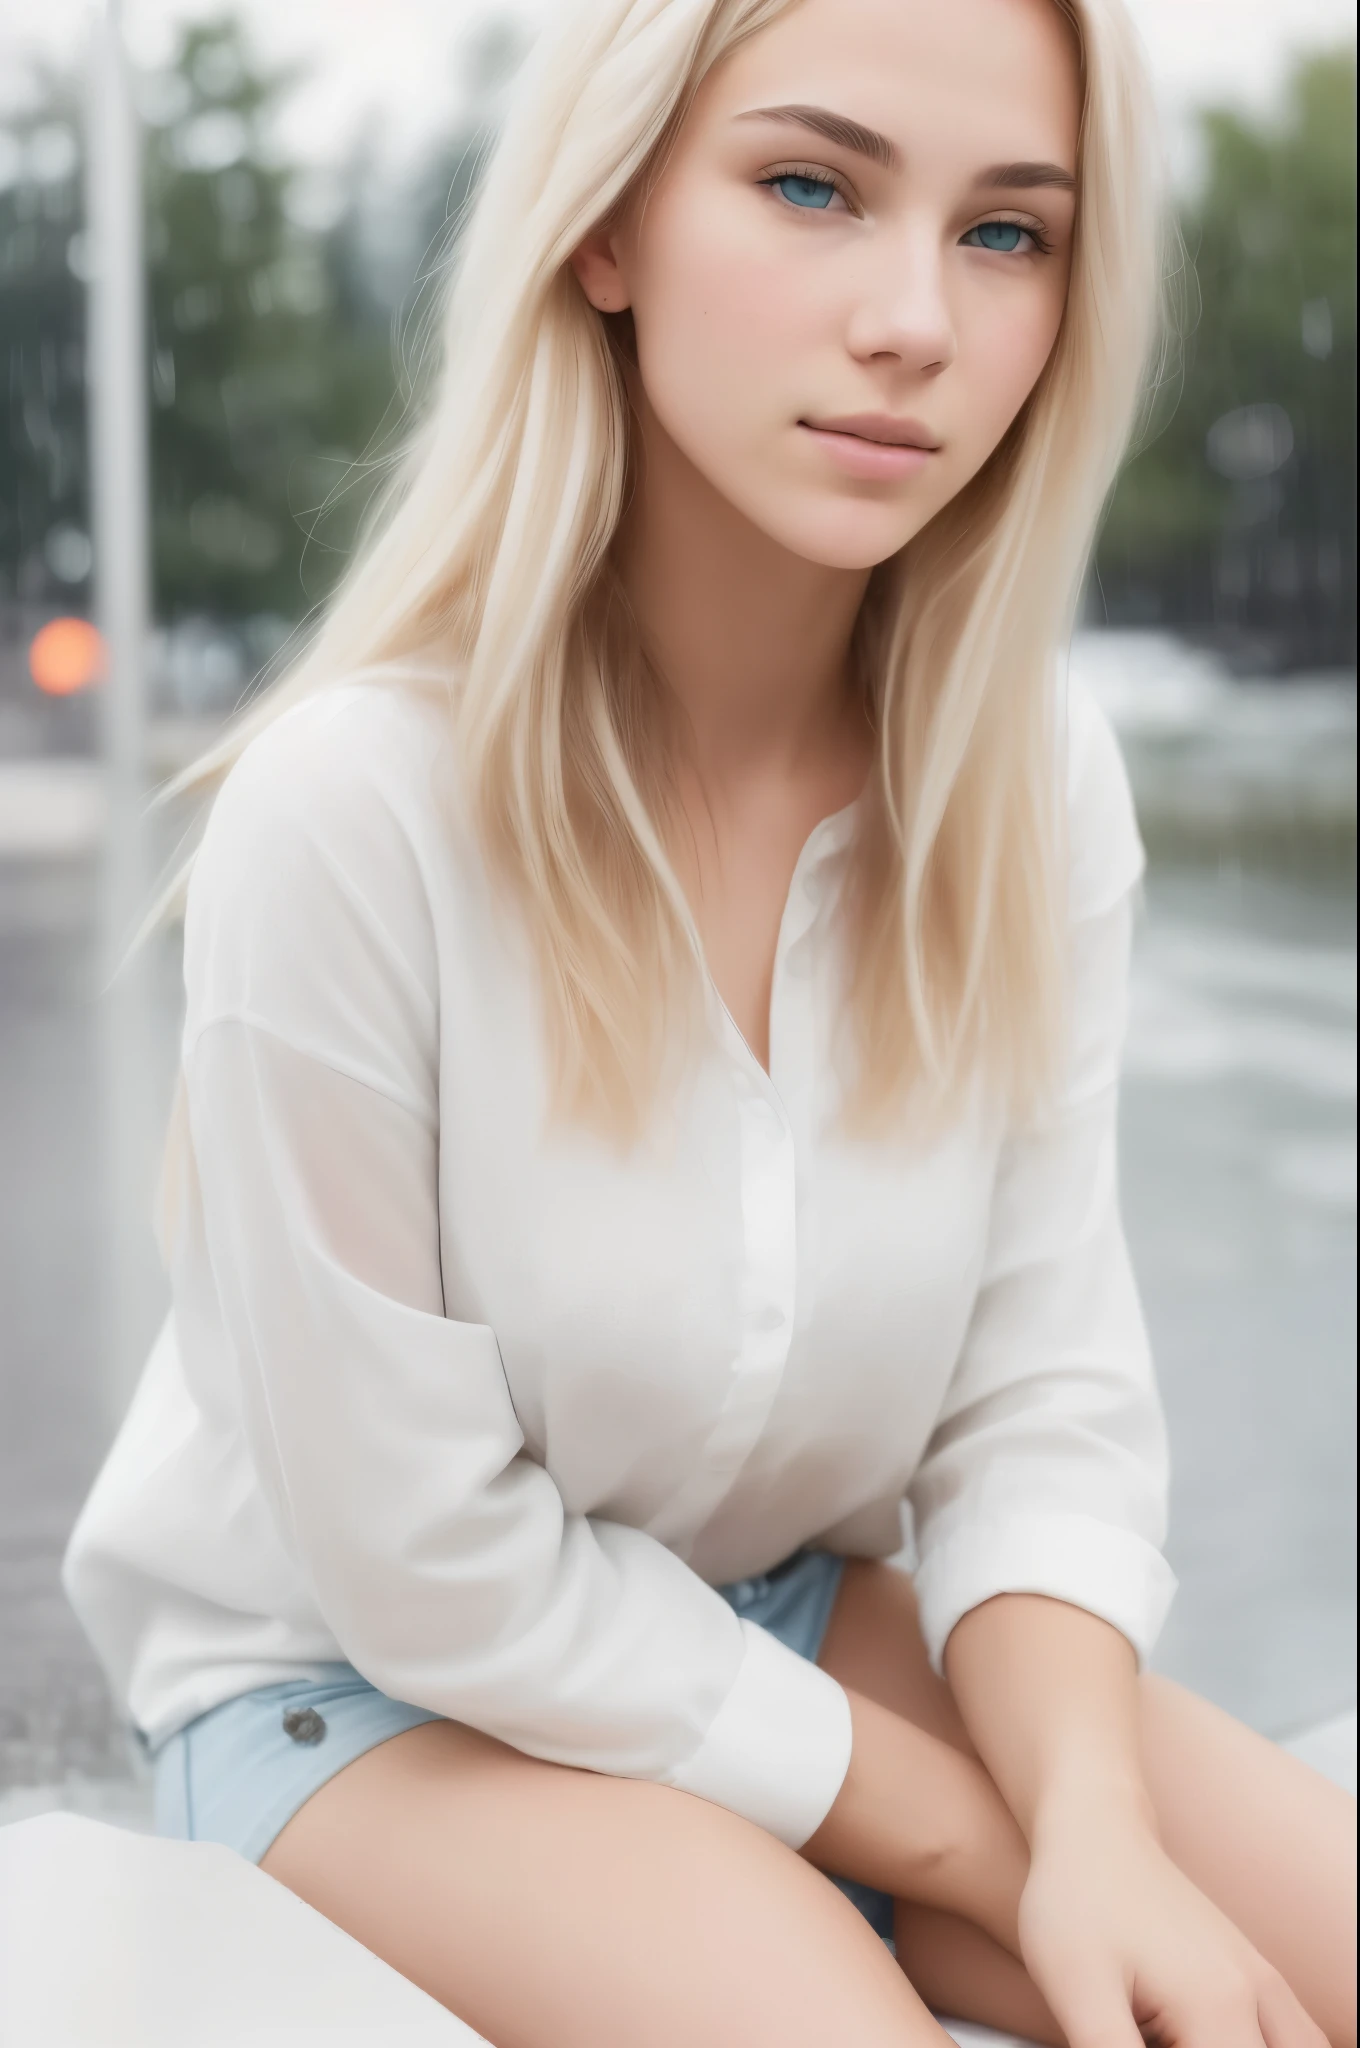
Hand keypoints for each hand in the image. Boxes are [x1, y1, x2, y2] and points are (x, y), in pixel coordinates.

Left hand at [1018, 1812, 1327, 2047]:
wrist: (1094, 1830)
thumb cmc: (1076, 1902)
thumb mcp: (1076, 1992)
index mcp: (1217, 2008)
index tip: (1139, 2042)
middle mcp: (1258, 1995)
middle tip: (1153, 2038)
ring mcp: (1264, 1980)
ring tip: (1176, 2036)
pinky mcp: (1256, 1973)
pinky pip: (1291, 2034)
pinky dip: (1268, 2045)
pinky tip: (1210, 2035)